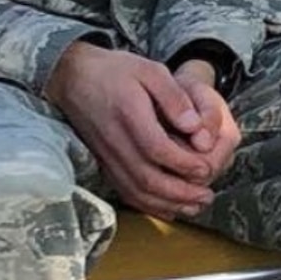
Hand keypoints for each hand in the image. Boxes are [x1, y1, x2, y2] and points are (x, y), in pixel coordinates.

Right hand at [43, 42, 233, 218]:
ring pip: (136, 191)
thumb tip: (195, 127)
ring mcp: (106, 156)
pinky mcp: (103, 164)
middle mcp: (115, 141)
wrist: (73, 78)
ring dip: (167, 204)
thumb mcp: (150, 70)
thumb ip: (175, 97)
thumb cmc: (115, 71)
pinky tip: (168, 209)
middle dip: (181, 193)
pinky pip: (124, 192)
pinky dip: (148, 205)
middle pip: (147, 178)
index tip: (206, 168)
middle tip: (207, 196)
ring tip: (194, 206)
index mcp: (128, 114)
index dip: (184, 163)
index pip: (157, 149)